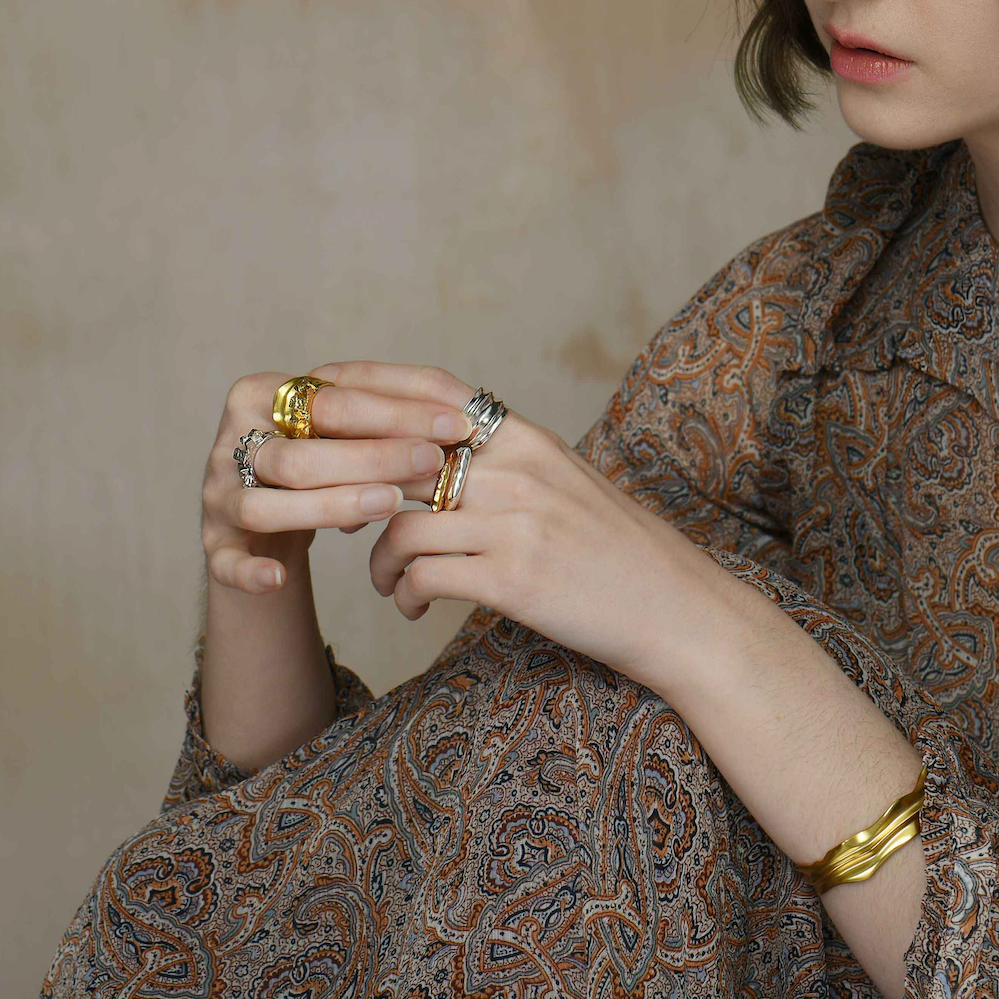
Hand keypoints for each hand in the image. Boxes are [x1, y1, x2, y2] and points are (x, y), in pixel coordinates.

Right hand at [200, 371, 474, 594]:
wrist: (266, 519)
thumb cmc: (316, 463)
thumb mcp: (340, 433)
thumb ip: (377, 422)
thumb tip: (450, 424)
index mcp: (260, 395)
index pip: (329, 399)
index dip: (395, 411)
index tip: (452, 424)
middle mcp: (230, 441)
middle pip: (296, 454)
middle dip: (371, 458)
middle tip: (431, 462)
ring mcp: (218, 494)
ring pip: (263, 506)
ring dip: (328, 507)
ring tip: (389, 506)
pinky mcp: (214, 543)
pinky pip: (226, 562)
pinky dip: (249, 572)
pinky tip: (279, 578)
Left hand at [314, 361, 725, 681]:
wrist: (677, 610)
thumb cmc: (618, 550)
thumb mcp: (566, 482)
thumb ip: (504, 461)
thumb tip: (436, 449)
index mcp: (527, 439)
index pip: (431, 392)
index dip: (368, 388)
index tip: (321, 399)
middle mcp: (517, 471)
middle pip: (399, 459)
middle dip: (353, 487)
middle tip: (338, 515)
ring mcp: (515, 524)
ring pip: (400, 527)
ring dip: (379, 561)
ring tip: (387, 583)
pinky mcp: (512, 580)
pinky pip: (422, 577)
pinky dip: (404, 595)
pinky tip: (412, 608)